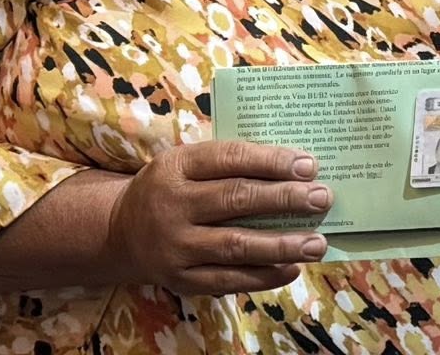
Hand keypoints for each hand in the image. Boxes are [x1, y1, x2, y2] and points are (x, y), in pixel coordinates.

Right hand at [105, 141, 330, 295]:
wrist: (117, 232)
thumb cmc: (172, 188)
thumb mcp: (188, 163)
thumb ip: (232, 163)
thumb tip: (297, 168)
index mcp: (178, 166)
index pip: (231, 159)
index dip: (272, 161)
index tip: (309, 166)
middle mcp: (173, 206)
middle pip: (236, 200)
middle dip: (285, 199)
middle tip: (323, 199)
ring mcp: (175, 246)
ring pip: (234, 246)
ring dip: (281, 245)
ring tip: (317, 243)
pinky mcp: (179, 279)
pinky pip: (226, 280)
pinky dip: (263, 276)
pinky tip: (292, 268)